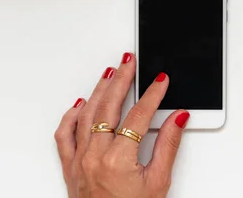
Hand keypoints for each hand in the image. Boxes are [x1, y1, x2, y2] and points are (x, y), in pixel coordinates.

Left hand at [54, 53, 189, 197]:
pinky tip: (80, 103)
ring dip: (99, 90)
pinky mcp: (70, 166)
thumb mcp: (158, 182)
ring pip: (86, 114)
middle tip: (130, 62)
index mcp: (118, 159)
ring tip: (110, 73)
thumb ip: (168, 145)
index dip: (151, 94)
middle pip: (108, 106)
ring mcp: (79, 160)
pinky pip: (64, 135)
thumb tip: (178, 118)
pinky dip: (71, 116)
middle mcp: (94, 156)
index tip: (160, 81)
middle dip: (122, 79)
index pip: (138, 115)